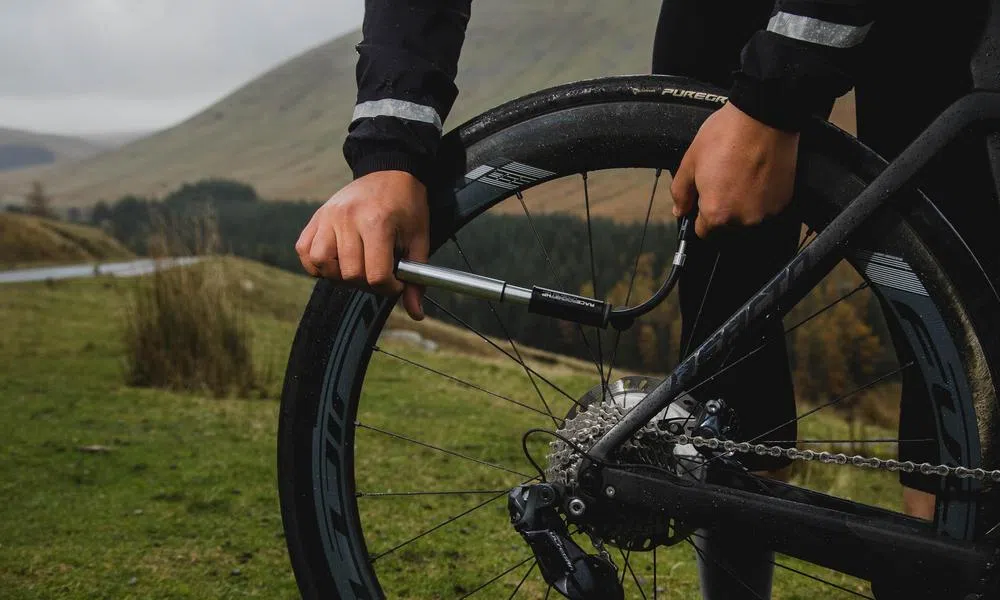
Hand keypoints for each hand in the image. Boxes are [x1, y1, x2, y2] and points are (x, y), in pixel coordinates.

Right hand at [296, 170, 429, 319]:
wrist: (390, 171)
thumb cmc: (407, 206)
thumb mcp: (419, 239)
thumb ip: (417, 277)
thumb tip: (415, 313)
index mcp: (376, 223)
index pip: (376, 275)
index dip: (389, 288)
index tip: (396, 283)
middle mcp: (347, 219)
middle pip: (350, 274)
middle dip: (367, 284)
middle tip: (379, 274)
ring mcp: (328, 217)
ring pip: (321, 264)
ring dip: (338, 275)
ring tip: (356, 268)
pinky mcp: (317, 217)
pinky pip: (305, 250)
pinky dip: (316, 263)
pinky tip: (335, 261)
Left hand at [671, 102, 798, 238]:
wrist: (764, 116)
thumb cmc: (727, 135)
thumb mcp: (691, 161)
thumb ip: (681, 192)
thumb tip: (679, 210)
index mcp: (716, 213)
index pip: (703, 232)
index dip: (700, 215)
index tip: (703, 200)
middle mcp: (742, 219)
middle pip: (726, 226)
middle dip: (722, 209)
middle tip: (723, 180)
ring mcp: (765, 212)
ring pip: (747, 217)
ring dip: (742, 204)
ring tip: (741, 175)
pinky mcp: (782, 201)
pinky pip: (766, 207)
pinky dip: (761, 196)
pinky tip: (757, 175)